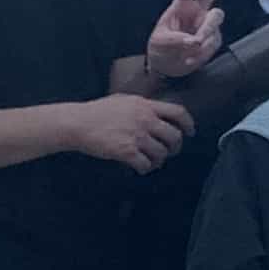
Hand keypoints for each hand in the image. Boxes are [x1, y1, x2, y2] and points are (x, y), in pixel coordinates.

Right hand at [75, 94, 190, 171]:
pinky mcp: (126, 151)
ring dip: (160, 160)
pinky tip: (140, 168)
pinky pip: (145, 164)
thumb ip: (142, 106)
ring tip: (153, 162)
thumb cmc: (97, 111)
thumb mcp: (123, 100)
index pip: (178, 112)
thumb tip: (154, 111)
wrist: (77, 123)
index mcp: (146, 105)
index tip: (191, 132)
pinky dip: (146, 169)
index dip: (189, 123)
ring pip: (161, 153)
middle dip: (175, 147)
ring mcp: (136, 136)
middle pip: (174, 136)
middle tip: (170, 151)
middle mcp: (145, 120)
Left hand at [141, 0, 233, 80]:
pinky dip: (203, 53)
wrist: (167, 68)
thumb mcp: (160, 44)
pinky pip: (214, 42)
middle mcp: (196, 12)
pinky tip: (190, 59)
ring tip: (190, 49)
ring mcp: (206, 25)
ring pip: (215, 21)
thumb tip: (197, 41)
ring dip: (204, 34)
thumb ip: (177, 41)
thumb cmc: (159, 50)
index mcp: (180, 7)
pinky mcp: (213, 39)